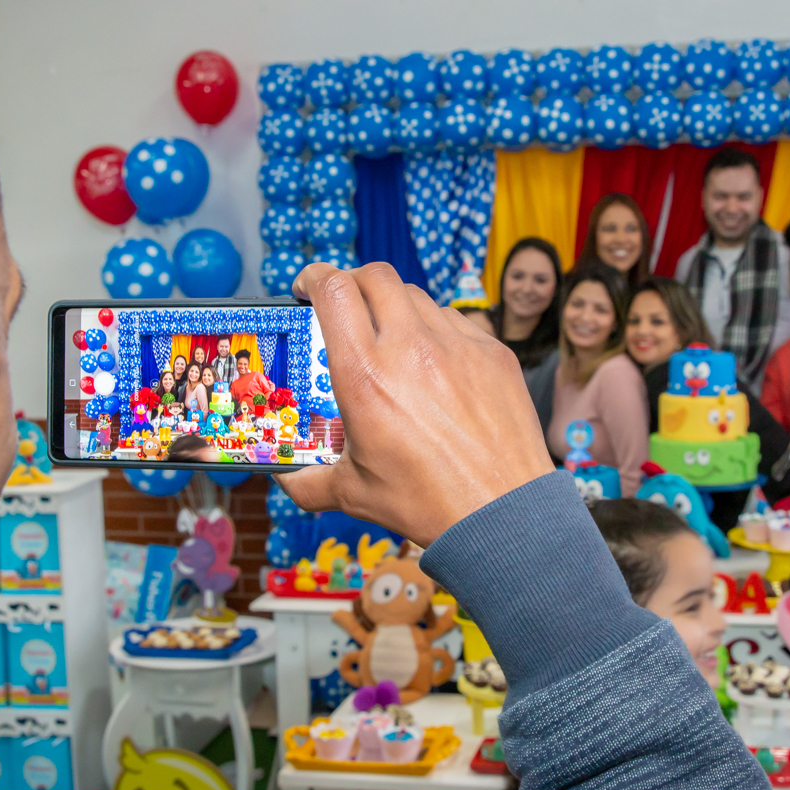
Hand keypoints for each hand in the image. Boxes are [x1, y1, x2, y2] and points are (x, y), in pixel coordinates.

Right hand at [276, 262, 554, 546]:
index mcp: (365, 374)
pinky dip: (438, 330)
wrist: (503, 514)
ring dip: (397, 307)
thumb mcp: (354, 492)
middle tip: (346, 305)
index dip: (315, 278)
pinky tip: (436, 362)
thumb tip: (285, 478)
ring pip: (418, 296)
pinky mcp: (494, 352)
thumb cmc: (428, 503)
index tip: (307, 287)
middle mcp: (411, 348)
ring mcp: (458, 345)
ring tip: (393, 339)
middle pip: (375, 276)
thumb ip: (309, 481)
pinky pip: (458, 321)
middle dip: (354, 282)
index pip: (334, 290)